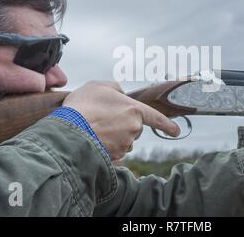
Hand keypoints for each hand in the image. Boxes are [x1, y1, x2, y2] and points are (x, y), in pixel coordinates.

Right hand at [62, 81, 179, 159]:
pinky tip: (92, 139)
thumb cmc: (83, 105)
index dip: (167, 125)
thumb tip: (120, 94)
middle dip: (122, 125)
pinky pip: (113, 152)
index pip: (156, 118)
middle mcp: (133, 129)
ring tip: (94, 128)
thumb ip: (115, 88)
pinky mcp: (114, 158)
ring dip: (113, 137)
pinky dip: (105, 147)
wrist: (68, 130)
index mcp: (134, 110)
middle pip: (133, 129)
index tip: (176, 132)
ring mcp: (124, 145)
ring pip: (123, 141)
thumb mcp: (99, 86)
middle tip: (101, 118)